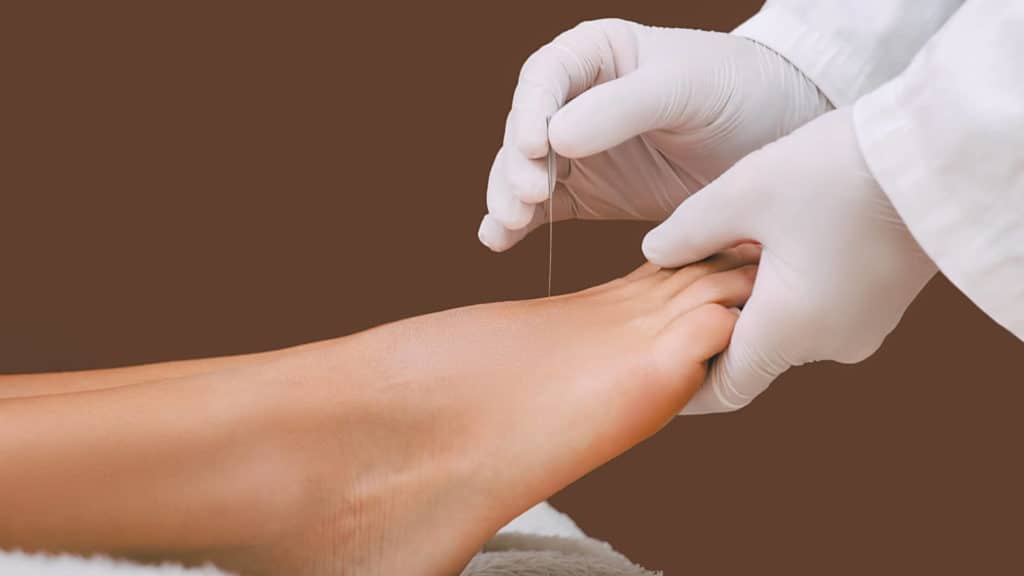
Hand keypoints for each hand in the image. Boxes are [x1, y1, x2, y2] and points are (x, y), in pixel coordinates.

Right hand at [478, 18, 829, 250]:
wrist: (777, 137)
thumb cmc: (736, 91)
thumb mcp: (685, 88)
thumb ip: (623, 108)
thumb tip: (554, 138)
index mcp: (596, 55)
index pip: (544, 78)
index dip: (529, 112)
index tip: (532, 149)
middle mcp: (577, 100)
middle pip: (525, 129)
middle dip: (516, 165)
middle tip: (527, 198)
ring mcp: (580, 149)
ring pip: (525, 171)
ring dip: (510, 198)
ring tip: (507, 226)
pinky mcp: (590, 191)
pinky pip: (546, 208)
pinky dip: (522, 224)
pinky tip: (499, 241)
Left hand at [643, 108, 936, 413]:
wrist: (941, 155)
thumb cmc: (839, 172)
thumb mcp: (744, 193)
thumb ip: (689, 231)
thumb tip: (655, 252)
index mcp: (790, 332)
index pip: (725, 389)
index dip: (686, 383)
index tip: (653, 366)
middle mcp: (829, 342)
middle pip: (751, 351)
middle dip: (713, 321)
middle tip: (673, 286)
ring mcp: (861, 324)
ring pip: (785, 325)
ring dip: (751, 297)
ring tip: (723, 248)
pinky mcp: (880, 300)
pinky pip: (818, 308)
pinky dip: (786, 286)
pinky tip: (772, 239)